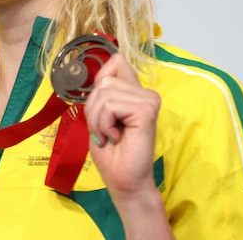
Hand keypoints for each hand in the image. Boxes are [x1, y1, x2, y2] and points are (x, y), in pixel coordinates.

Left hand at [84, 54, 173, 238]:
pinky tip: (116, 137)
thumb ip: (104, 91)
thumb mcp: (99, 114)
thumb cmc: (111, 152)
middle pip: (104, 79)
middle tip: (104, 130)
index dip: (101, 79)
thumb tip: (108, 62)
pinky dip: (104, 123)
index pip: (116, 61)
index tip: (102, 108)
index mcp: (134, 92)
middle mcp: (145, 93)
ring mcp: (149, 100)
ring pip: (105, 91)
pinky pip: (111, 104)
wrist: (123, 181)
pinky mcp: (147, 111)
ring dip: (97, 118)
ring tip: (109, 135)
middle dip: (93, 107)